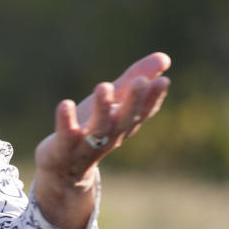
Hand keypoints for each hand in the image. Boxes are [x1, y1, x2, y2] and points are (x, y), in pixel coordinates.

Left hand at [33, 53, 170, 228]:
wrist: (64, 171)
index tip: (163, 80)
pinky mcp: (63, 147)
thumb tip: (165, 57)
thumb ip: (135, 79)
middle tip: (140, 81)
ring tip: (103, 85)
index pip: (142, 112)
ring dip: (102, 108)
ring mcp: (87, 144)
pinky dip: (66, 121)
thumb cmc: (91, 130)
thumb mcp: (113, 103)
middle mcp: (110, 136)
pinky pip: (66, 134)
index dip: (154, 98)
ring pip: (99, 129)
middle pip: (125, 120)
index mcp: (123, 125)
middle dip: (133, 101)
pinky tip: (65, 104)